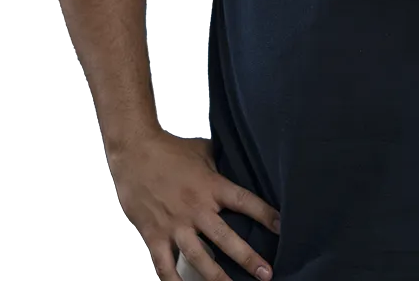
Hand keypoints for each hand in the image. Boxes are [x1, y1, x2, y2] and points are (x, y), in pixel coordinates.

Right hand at [106, 129, 280, 280]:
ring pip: (199, 257)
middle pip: (226, 238)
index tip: (282, 227)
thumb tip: (240, 159)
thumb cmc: (170, 149)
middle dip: (248, 258)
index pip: (244, 201)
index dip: (265, 214)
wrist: (135, 151)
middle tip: (266, 274)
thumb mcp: (203, 151)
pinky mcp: (154, 235)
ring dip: (216, 277)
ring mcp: (175, 224)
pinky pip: (164, 265)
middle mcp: (196, 208)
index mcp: (211, 186)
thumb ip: (221, 162)